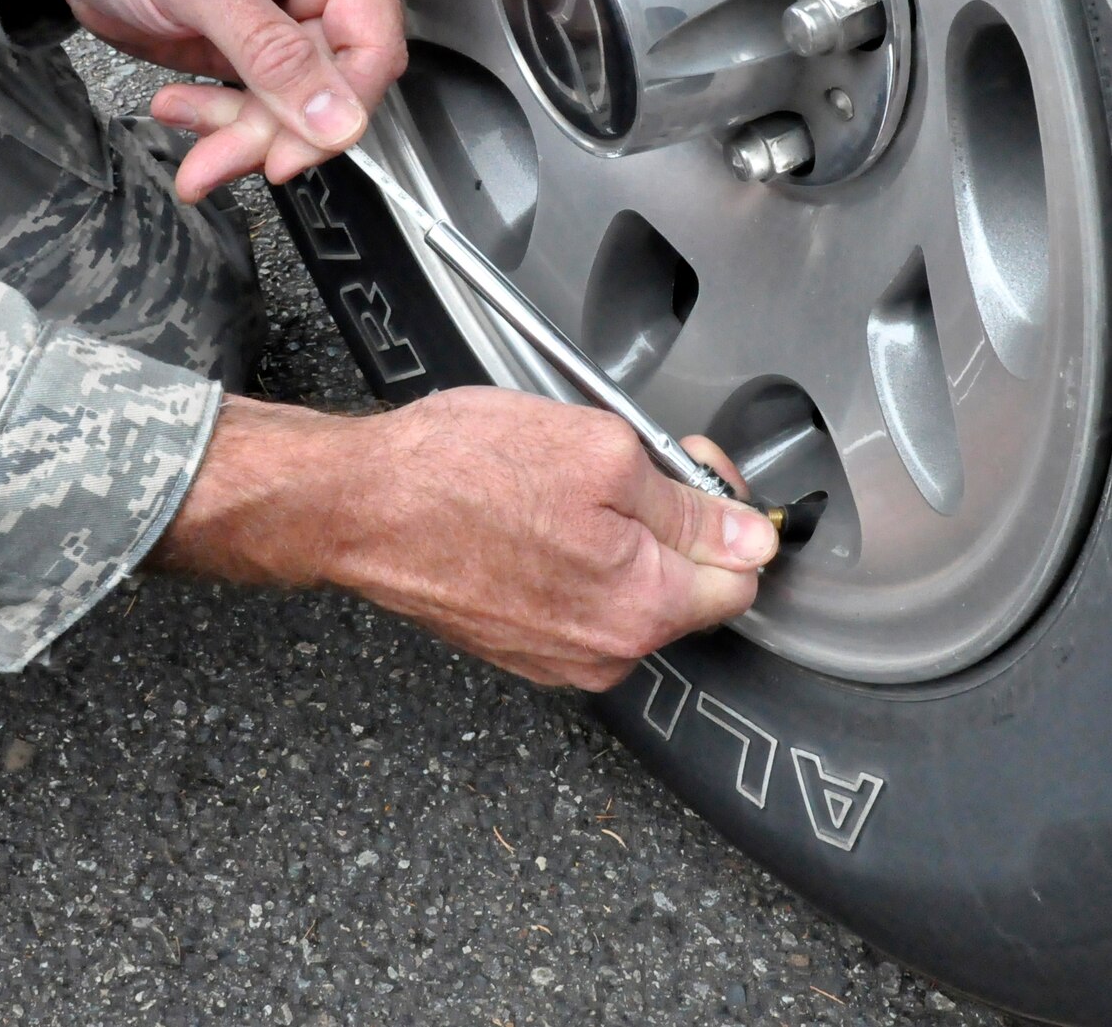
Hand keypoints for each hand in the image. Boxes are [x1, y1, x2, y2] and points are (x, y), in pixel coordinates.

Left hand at [31, 0, 407, 201]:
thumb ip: (272, 54)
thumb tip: (335, 116)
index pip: (373, 48)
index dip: (335, 111)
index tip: (287, 150)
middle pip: (335, 91)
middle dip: (273, 131)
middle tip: (221, 157)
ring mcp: (299, 21)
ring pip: (300, 114)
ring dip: (242, 137)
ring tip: (189, 131)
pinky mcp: (267, 55)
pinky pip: (266, 113)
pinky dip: (224, 127)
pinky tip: (183, 109)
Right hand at [150, 392, 777, 689]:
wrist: (359, 506)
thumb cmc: (461, 471)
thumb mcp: (602, 453)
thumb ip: (690, 506)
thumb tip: (752, 539)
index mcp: (641, 608)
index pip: (743, 581)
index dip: (727, 513)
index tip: (691, 471)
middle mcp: (604, 652)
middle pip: (688, 590)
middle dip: (672, 526)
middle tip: (619, 464)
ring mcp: (557, 657)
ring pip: (630, 595)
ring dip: (619, 541)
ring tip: (561, 489)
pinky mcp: (518, 646)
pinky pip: (578, 604)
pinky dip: (571, 561)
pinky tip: (532, 518)